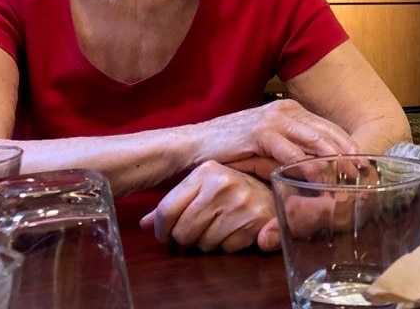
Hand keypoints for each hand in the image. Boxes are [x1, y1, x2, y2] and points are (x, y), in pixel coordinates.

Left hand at [139, 160, 281, 252]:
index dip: (162, 229)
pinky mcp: (255, 219)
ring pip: (203, 243)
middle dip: (186, 238)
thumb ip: (174, 204)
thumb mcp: (203, 188)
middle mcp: (222, 182)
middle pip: (182, 232)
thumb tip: (143, 224)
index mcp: (206, 170)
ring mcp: (240, 201)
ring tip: (220, 227)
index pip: (166, 210)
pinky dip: (227, 246)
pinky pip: (225, 249)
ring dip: (208, 243)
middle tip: (197, 232)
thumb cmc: (234, 191)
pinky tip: (235, 232)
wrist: (277, 191)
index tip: (166, 234)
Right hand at [201, 99, 357, 168]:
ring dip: (335, 163)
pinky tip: (320, 182)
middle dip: (348, 155)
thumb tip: (316, 170)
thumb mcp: (268, 145)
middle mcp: (287, 111)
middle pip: (329, 133)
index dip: (348, 146)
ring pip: (316, 142)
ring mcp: (276, 120)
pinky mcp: (263, 134)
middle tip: (365, 175)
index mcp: (291, 110)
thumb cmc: (232, 147)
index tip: (364, 164)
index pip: (329, 128)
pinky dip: (309, 169)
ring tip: (350, 180)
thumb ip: (291, 151)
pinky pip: (293, 154)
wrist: (195, 143)